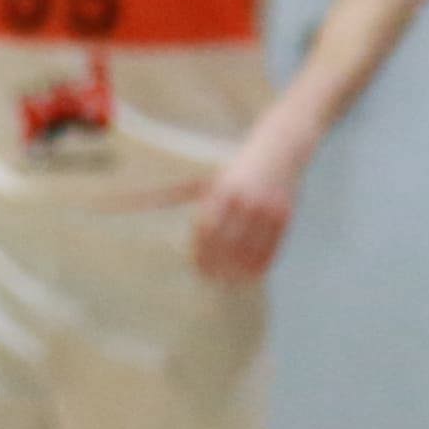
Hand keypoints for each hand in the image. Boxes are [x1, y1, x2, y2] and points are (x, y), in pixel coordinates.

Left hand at [191, 126, 305, 279]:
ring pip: (250, 250)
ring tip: (228, 281)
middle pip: (227, 243)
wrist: (280, 146)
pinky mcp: (285, 215)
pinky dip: (260, 265)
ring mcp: (267, 209)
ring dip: (238, 270)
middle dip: (217, 264)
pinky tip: (250, 274)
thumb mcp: (211, 175)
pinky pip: (271, 248)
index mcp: (223, 189)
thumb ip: (181, 192)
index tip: (195, 266)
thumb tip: (144, 202)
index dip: (200, 251)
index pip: (206, 229)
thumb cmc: (238, 165)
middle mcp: (245, 200)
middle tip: (210, 279)